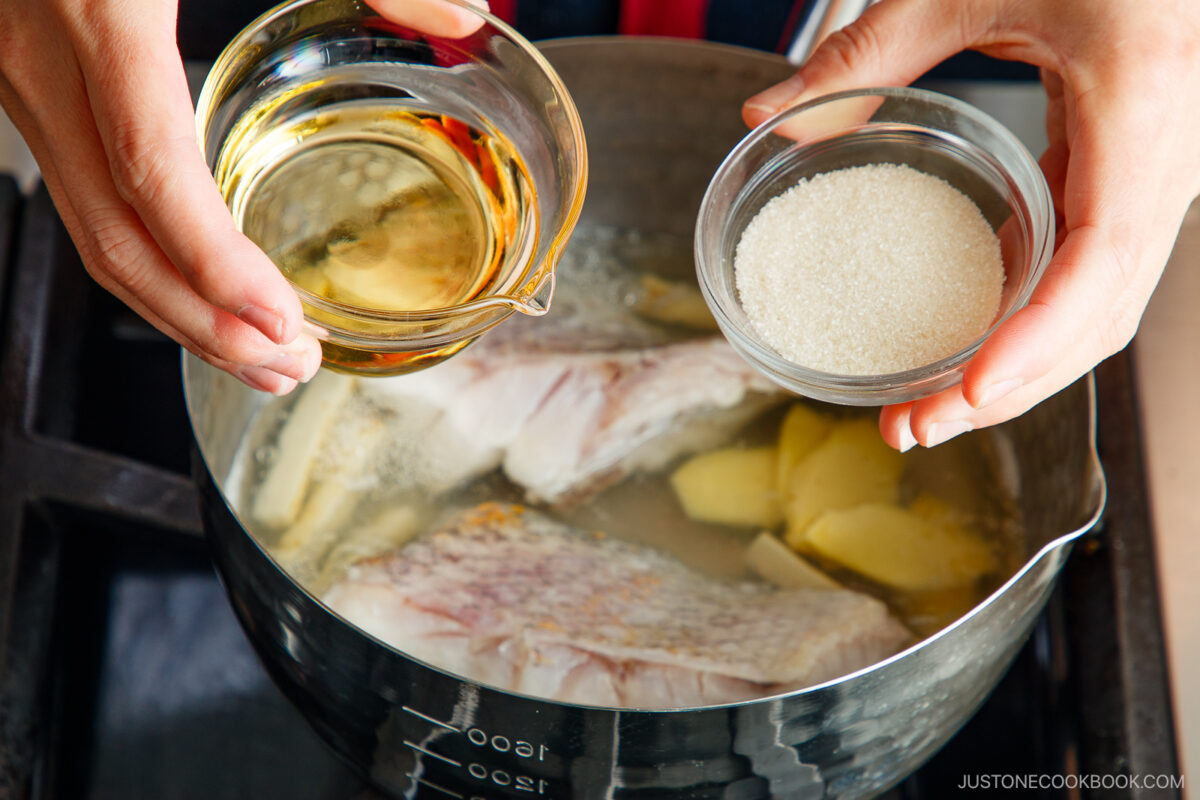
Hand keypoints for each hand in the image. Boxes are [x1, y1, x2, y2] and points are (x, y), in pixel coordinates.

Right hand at [0, 0, 484, 394]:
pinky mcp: (30, 82)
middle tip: (290, 369)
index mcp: (100, 14)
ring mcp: (21, 79)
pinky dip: (150, 257)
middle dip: (203, 321)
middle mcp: (41, 62)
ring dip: (176, 308)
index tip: (282, 321)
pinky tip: (205, 284)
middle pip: (115, 235)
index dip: (214, 260)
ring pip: (89, 230)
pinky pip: (83, 196)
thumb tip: (466, 13)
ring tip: (260, 355)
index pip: (153, 169)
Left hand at [744, 0, 1199, 448]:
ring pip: (1097, 305)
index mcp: (1143, 104)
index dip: (1037, 341)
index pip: (1103, 259)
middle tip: (912, 426)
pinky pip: (1085, 269)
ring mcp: (1154, 172)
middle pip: (1098, 312)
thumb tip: (766, 117)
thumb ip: (866, 50)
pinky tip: (962, 342)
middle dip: (1008, 386)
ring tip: (924, 409)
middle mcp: (1167, 154)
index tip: (966, 392)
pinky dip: (1026, 320)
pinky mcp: (1128, 175)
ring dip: (1015, 369)